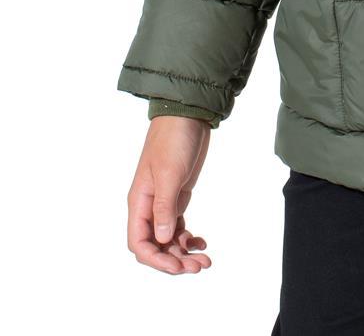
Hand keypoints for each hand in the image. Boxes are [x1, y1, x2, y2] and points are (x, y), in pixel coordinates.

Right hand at [126, 116, 213, 273]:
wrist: (188, 115)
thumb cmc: (173, 139)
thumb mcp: (169, 173)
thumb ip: (165, 206)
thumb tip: (162, 239)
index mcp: (139, 201)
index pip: (139, 243)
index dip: (156, 259)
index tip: (177, 266)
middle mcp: (148, 205)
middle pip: (156, 245)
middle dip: (174, 260)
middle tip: (199, 266)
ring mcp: (163, 201)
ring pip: (168, 238)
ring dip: (183, 252)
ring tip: (205, 260)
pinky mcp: (177, 196)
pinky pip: (178, 226)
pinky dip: (188, 237)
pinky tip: (201, 242)